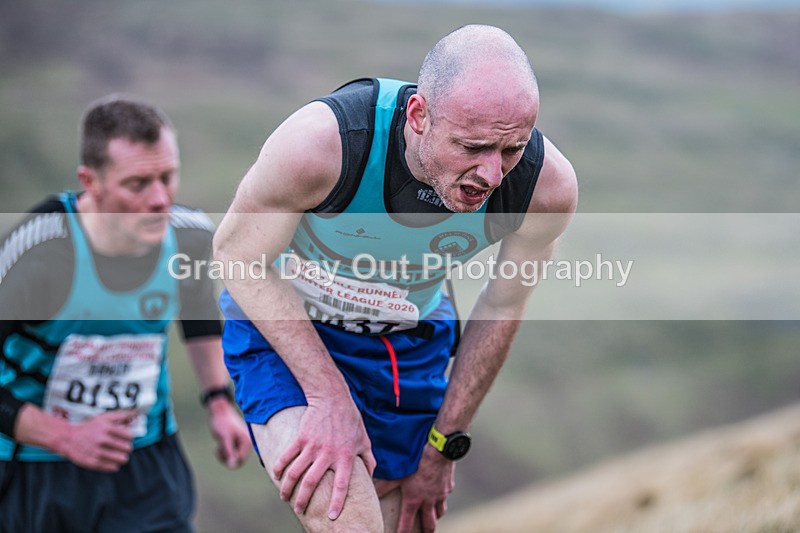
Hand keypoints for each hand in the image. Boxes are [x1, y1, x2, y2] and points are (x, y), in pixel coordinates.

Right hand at [56, 410, 135, 471]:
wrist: (68, 439)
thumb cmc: (89, 427)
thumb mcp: (104, 418)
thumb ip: (120, 415)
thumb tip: (135, 413)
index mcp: (106, 428)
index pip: (129, 436)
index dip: (129, 437)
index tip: (125, 438)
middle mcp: (102, 440)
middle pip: (127, 448)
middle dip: (126, 448)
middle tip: (122, 447)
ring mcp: (97, 452)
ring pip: (122, 459)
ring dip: (122, 457)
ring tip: (118, 454)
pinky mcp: (92, 463)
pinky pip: (113, 467)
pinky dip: (114, 465)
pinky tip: (110, 460)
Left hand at [206, 396, 250, 467]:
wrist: (218, 411)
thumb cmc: (222, 422)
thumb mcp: (224, 438)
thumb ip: (230, 452)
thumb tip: (233, 465)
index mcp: (247, 441)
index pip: (241, 460)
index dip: (230, 460)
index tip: (221, 451)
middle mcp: (247, 443)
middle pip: (238, 460)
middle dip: (226, 457)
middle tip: (218, 449)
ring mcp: (242, 443)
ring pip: (234, 458)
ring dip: (224, 455)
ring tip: (218, 447)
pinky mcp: (236, 442)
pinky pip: (231, 453)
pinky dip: (224, 452)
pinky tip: (219, 445)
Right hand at [273, 397, 376, 519]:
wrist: (332, 398)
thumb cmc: (351, 420)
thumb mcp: (364, 440)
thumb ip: (369, 461)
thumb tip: (371, 478)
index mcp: (345, 457)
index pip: (341, 485)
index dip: (336, 502)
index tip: (331, 516)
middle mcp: (328, 454)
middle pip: (312, 483)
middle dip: (303, 500)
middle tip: (300, 510)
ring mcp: (313, 446)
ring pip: (295, 472)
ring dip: (287, 488)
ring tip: (285, 498)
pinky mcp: (301, 438)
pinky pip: (287, 456)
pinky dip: (279, 467)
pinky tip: (276, 476)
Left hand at [377, 444, 455, 532]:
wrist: (440, 451)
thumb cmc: (417, 461)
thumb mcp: (398, 473)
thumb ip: (385, 485)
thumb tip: (373, 492)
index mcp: (414, 500)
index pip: (406, 524)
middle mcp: (428, 501)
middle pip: (429, 524)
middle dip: (426, 532)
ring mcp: (440, 495)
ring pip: (440, 512)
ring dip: (435, 517)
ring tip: (433, 518)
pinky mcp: (448, 487)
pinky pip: (445, 496)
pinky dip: (442, 498)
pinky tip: (439, 493)